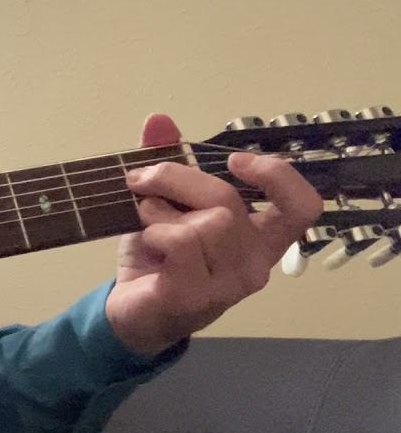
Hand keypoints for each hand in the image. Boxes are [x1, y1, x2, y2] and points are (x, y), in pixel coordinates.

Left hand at [105, 114, 321, 355]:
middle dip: (177, 177)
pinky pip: (184, 243)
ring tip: (146, 219)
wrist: (129, 313)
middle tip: (141, 180)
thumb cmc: (158, 257)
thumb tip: (159, 119)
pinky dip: (156, 231)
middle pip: (229, 201)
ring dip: (162, 209)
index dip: (277, 175)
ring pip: (209, 222)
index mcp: (261, 240)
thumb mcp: (163, 204)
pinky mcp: (197, 297)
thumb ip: (168, 163)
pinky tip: (148, 242)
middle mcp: (256, 265)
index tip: (234, 160)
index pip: (303, 207)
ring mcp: (229, 286)